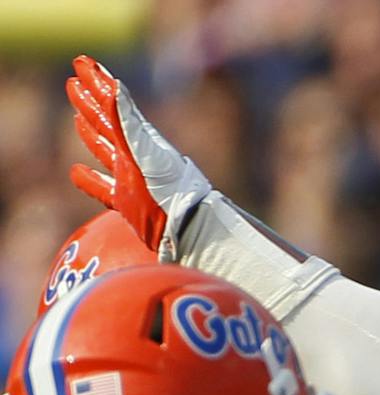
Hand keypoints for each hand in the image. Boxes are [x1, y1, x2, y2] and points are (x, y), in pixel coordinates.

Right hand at [67, 55, 211, 259]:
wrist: (188, 229)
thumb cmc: (172, 190)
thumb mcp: (148, 153)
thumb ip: (129, 122)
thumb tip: (115, 86)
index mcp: (138, 139)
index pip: (112, 104)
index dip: (97, 82)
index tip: (81, 62)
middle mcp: (133, 156)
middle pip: (106, 123)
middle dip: (90, 103)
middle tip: (73, 82)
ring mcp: (130, 179)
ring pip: (104, 150)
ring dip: (90, 134)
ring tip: (77, 120)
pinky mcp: (128, 203)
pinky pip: (102, 188)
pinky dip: (88, 179)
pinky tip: (75, 172)